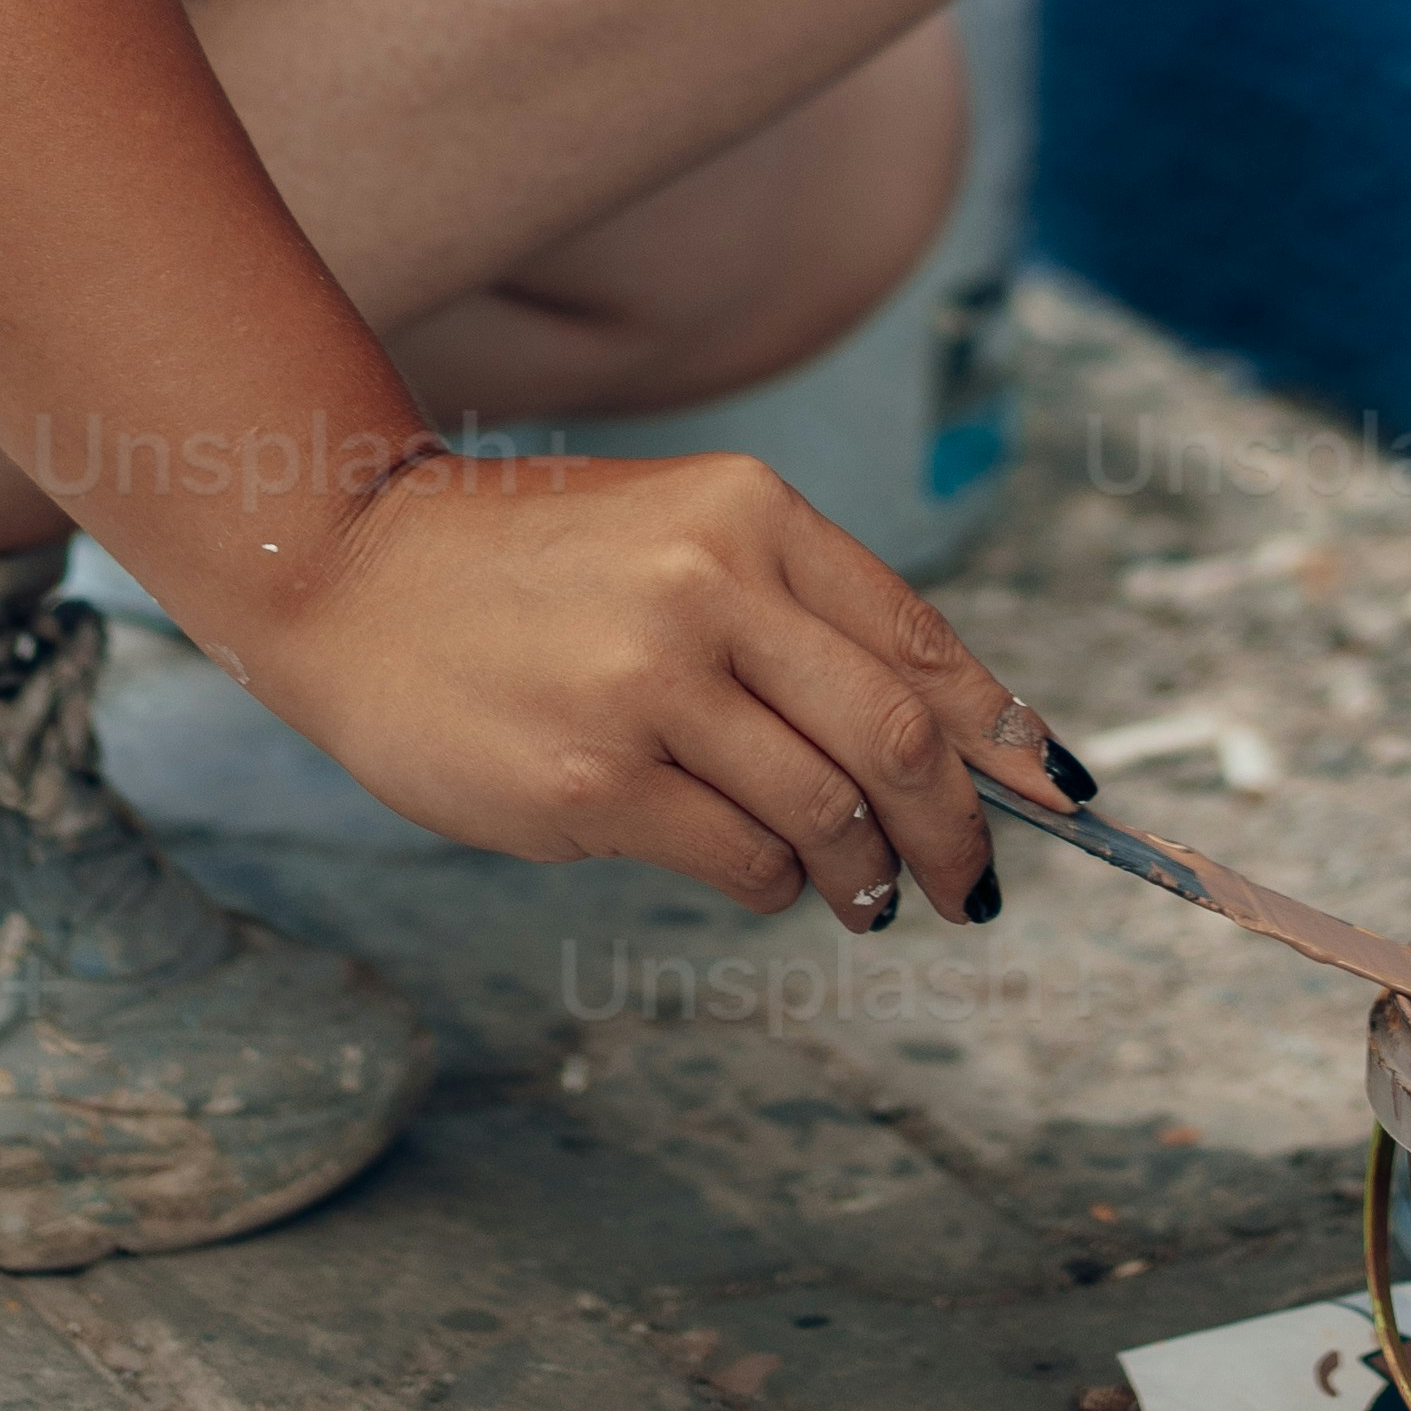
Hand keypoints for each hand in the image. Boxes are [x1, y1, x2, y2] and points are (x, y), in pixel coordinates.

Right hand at [246, 446, 1043, 921]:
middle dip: (960, 831)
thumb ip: (797, 618)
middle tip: (973, 886)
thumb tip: (952, 743)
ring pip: (826, 813)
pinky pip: (740, 862)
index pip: (920, 640)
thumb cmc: (534, 568)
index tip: (1055, 794)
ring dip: (870, 875)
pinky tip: (763, 882)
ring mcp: (650, 684)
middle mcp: (711, 584)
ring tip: (870, 899)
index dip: (1004, 732)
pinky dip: (775, 889)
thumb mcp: (678, 534)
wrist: (355, 572)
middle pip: (897, 738)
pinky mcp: (593, 778)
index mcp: (749, 511)